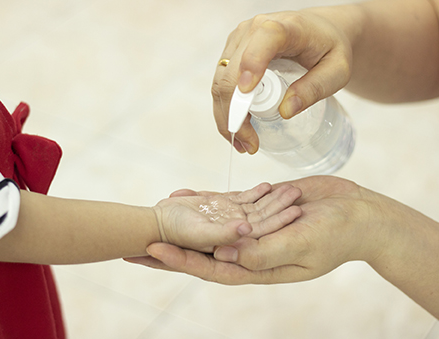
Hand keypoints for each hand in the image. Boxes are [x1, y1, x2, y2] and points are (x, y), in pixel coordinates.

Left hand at [128, 176, 385, 283]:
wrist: (357, 215)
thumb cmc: (336, 236)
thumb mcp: (301, 246)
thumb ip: (262, 252)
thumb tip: (222, 255)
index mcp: (258, 267)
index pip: (210, 268)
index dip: (180, 259)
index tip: (151, 249)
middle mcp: (249, 250)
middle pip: (201, 250)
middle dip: (170, 246)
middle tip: (135, 242)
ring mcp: (252, 228)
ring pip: (209, 225)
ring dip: (182, 222)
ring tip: (154, 213)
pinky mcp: (258, 207)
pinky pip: (225, 203)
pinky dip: (205, 199)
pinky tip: (185, 193)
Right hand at [213, 10, 353, 153]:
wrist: (320, 31)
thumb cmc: (330, 48)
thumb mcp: (337, 70)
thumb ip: (315, 88)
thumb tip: (285, 111)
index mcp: (284, 27)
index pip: (263, 41)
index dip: (251, 66)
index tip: (247, 95)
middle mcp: (253, 30)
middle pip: (231, 74)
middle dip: (235, 113)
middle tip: (250, 144)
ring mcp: (238, 42)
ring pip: (220, 83)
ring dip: (227, 117)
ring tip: (245, 143)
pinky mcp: (231, 54)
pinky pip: (220, 85)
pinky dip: (226, 111)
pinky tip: (238, 130)